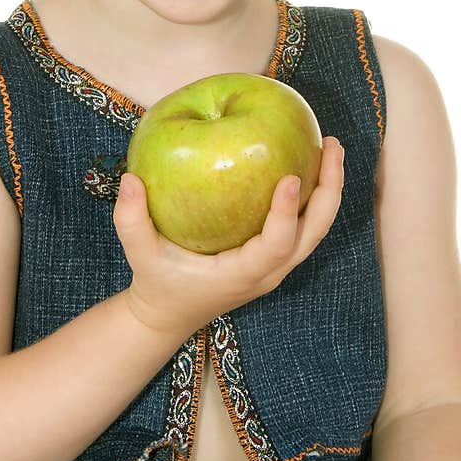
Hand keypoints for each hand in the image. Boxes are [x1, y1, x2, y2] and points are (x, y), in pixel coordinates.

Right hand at [113, 135, 345, 339]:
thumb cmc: (158, 283)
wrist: (170, 314)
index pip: (276, 245)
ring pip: (316, 228)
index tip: (291, 177)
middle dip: (329, 190)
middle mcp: (269, 271)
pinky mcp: (275, 256)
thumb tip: (128, 179)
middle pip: (314, 233)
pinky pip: (303, 224)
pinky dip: (313, 195)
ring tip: (331, 146)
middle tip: (332, 145)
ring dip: (328, 189)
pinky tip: (307, 159)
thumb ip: (130, 221)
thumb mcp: (140, 254)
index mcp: (243, 274)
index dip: (286, 213)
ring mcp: (276, 266)